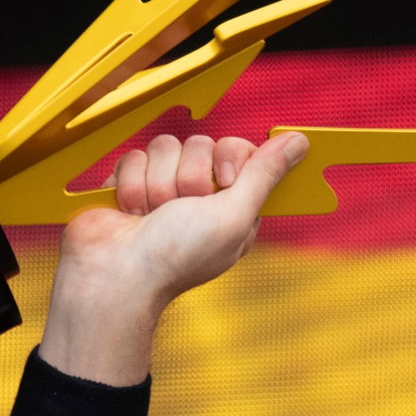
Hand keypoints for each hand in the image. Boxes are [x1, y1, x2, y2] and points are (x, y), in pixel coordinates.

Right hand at [40, 130, 308, 384]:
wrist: (116, 274)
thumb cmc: (178, 256)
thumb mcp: (234, 215)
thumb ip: (265, 175)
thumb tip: (299, 142)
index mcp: (233, 204)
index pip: (240, 150)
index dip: (230, 160)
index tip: (224, 183)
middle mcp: (200, 194)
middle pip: (202, 145)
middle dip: (189, 177)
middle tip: (181, 211)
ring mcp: (163, 186)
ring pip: (165, 146)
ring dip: (157, 185)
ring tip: (151, 217)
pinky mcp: (130, 182)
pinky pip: (134, 156)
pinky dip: (130, 185)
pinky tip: (130, 212)